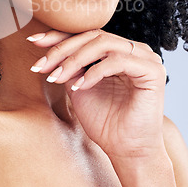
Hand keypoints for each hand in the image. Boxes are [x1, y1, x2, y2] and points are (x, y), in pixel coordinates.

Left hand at [28, 29, 167, 160]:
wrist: (126, 150)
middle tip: (42, 66)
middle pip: (92, 36)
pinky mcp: (153, 71)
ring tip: (57, 77)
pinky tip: (80, 86)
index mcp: (117, 51)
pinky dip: (94, 72)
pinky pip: (117, 61)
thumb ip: (68, 66)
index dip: (58, 37)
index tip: (34, 41)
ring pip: (103, 43)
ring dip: (75, 59)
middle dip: (62, 49)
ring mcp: (145, 58)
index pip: (85, 36)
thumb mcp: (78, 86)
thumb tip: (45, 48)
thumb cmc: (105, 121)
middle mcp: (133, 49)